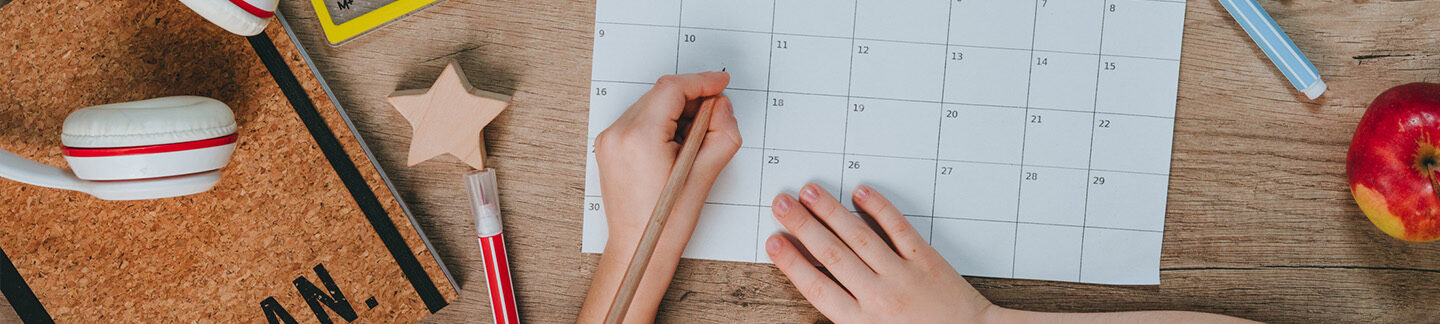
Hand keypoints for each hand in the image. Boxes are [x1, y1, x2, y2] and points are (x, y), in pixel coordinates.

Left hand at [594, 71, 738, 244]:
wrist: (637, 248)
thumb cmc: (665, 222)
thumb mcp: (706, 173)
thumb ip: (722, 131)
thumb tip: (720, 105)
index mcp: (639, 137)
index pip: (673, 88)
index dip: (702, 81)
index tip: (721, 83)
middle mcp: (617, 133)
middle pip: (661, 94)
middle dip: (692, 101)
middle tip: (713, 122)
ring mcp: (608, 139)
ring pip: (651, 105)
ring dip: (677, 113)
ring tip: (691, 145)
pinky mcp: (608, 146)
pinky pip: (639, 120)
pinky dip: (661, 124)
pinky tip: (674, 148)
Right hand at [765, 184, 996, 322]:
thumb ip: (847, 318)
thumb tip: (816, 293)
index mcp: (861, 322)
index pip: (816, 286)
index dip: (792, 262)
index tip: (773, 241)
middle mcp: (878, 296)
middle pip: (831, 254)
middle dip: (802, 226)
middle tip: (781, 203)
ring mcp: (902, 275)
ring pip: (859, 237)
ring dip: (831, 211)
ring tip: (809, 191)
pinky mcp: (925, 260)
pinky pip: (898, 229)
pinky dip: (879, 209)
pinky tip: (860, 193)